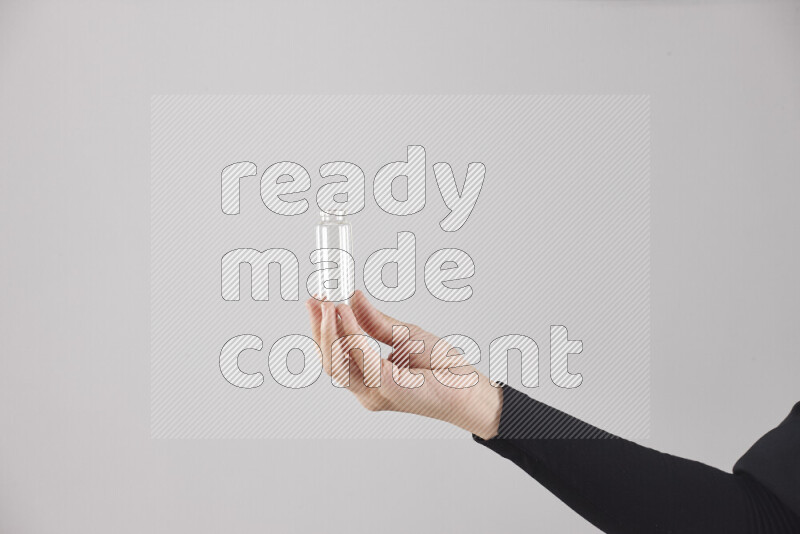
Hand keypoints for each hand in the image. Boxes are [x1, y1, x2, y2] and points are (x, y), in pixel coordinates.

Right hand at [306, 290, 502, 438]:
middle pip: (330, 360)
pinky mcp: (387, 388)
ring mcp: (374, 392)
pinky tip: (345, 314)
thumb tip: (352, 298)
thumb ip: (375, 322)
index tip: (316, 301)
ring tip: (328, 304)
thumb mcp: (403, 335)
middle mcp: (367, 389)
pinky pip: (361, 358)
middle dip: (319, 328)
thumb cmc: (442, 368)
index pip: (335, 354)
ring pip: (337, 363)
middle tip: (316, 299)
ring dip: (329, 331)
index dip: (321, 328)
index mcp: (369, 378)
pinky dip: (350, 334)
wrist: (469, 387)